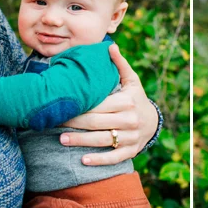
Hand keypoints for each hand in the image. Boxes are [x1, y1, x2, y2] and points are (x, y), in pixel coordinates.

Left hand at [59, 44, 159, 165]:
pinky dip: (99, 160)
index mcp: (127, 101)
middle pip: (97, 122)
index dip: (79, 106)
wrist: (153, 122)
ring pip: (102, 140)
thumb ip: (119, 65)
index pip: (99, 104)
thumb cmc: (136, 98)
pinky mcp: (132, 150)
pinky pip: (114, 157)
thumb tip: (109, 46)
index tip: (61, 105)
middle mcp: (131, 119)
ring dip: (81, 141)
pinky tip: (82, 161)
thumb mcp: (131, 81)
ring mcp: (132, 136)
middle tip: (54, 122)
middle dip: (74, 123)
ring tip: (61, 139)